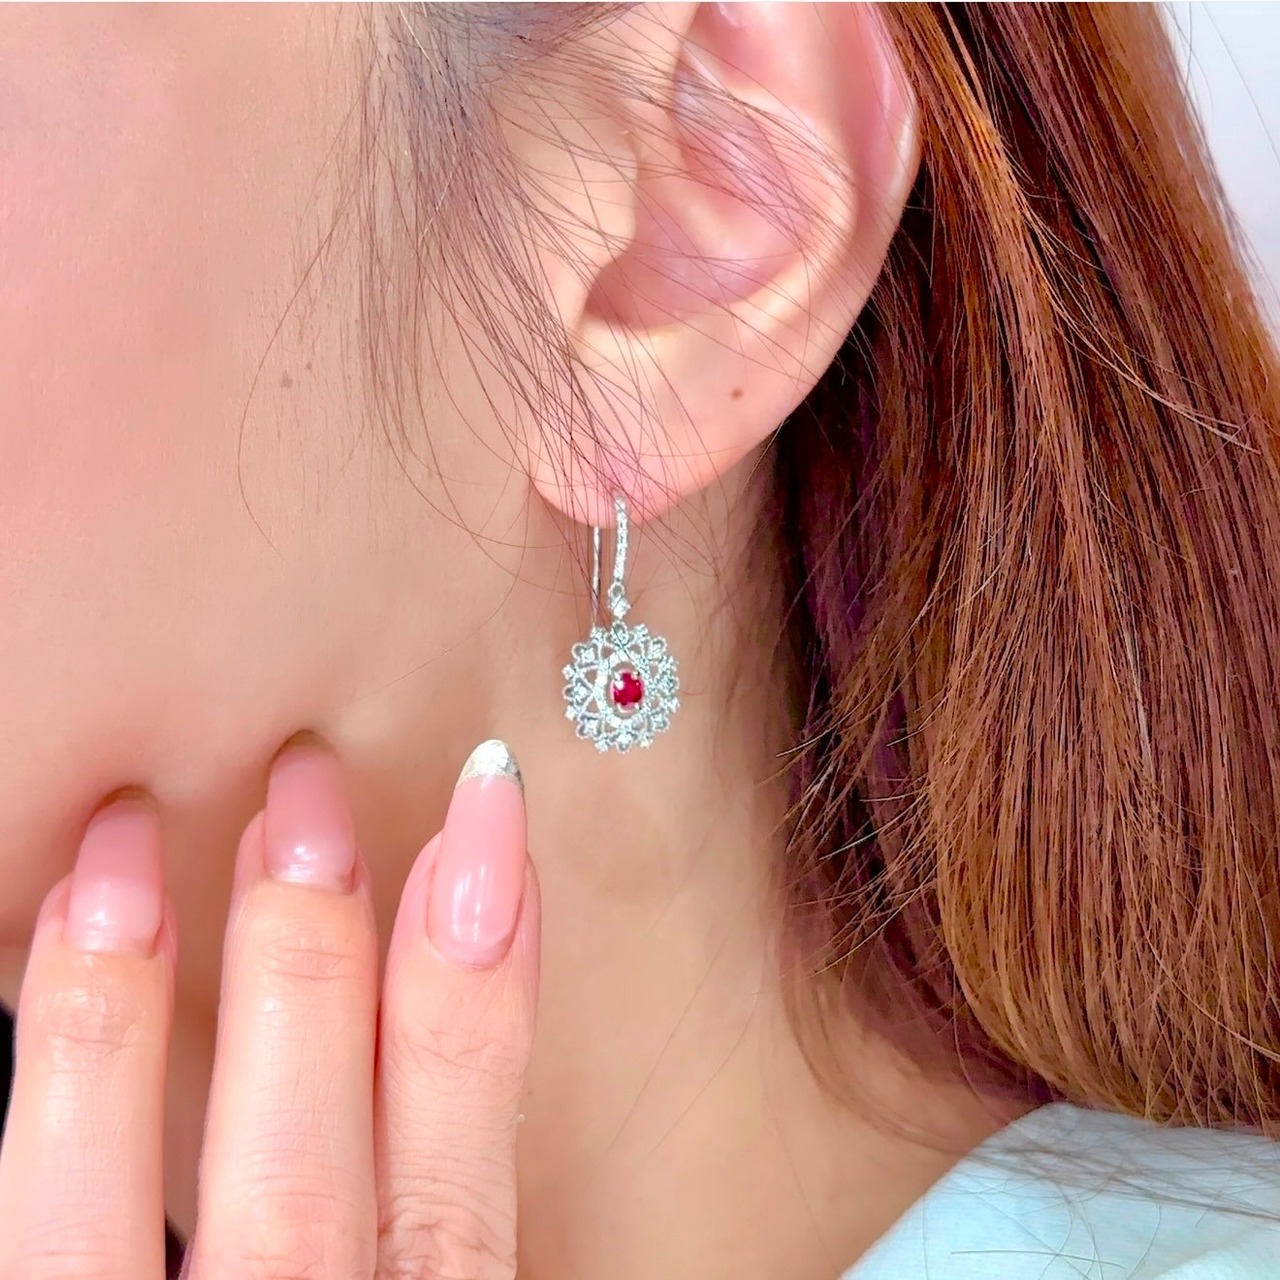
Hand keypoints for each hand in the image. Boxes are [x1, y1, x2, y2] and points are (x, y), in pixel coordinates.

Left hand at [0, 737, 538, 1278]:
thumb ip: (443, 1202)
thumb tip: (473, 986)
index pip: (458, 1188)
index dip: (481, 997)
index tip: (490, 814)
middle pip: (301, 1185)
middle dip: (308, 968)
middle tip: (307, 790)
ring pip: (111, 1216)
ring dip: (119, 1016)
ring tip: (126, 842)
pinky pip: (29, 1228)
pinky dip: (42, 1091)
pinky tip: (60, 941)